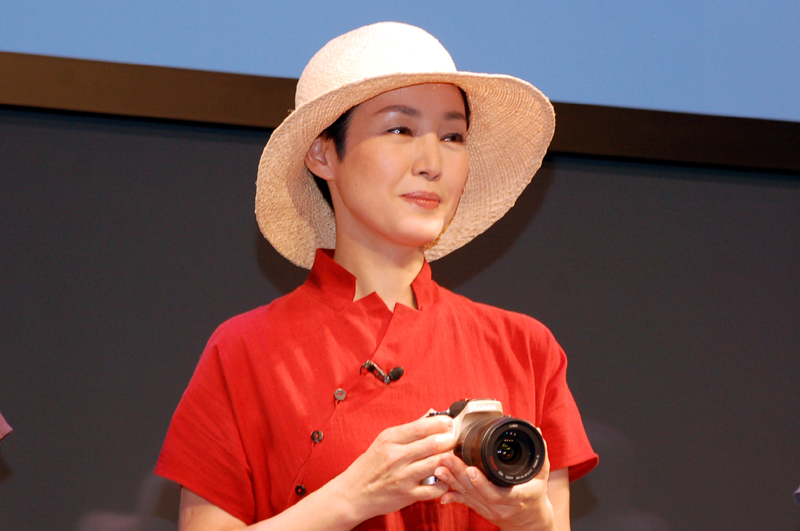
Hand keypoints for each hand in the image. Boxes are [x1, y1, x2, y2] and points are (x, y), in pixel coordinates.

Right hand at [333, 413, 455, 522]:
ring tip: (453, 456)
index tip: (449, 423)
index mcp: (390, 439)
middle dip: (449, 440)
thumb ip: (408, 429)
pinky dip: (444, 482)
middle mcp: (396, 457)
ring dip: (449, 459)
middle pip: (432, 444)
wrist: (354, 493)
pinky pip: (434, 488)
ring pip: (436, 464)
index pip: (421, 427)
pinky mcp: (408, 494)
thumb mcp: (384, 441)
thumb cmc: (369, 466)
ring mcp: (402, 477)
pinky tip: (445, 477)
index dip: (440, 424)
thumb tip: (430, 414)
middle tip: (455, 439)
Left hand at [433, 443, 554, 530]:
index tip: (471, 469)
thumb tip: (536, 432)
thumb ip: (540, 455)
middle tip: (446, 459)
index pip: (498, 492)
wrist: (529, 522)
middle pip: (477, 491)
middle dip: (460, 474)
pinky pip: (464, 502)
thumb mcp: (541, 476)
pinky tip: (440, 492)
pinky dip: (452, 496)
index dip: (483, 483)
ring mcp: (489, 509)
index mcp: (517, 497)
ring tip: (439, 467)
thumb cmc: (535, 496)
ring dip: (452, 481)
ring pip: (468, 496)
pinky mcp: (480, 509)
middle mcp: (501, 505)